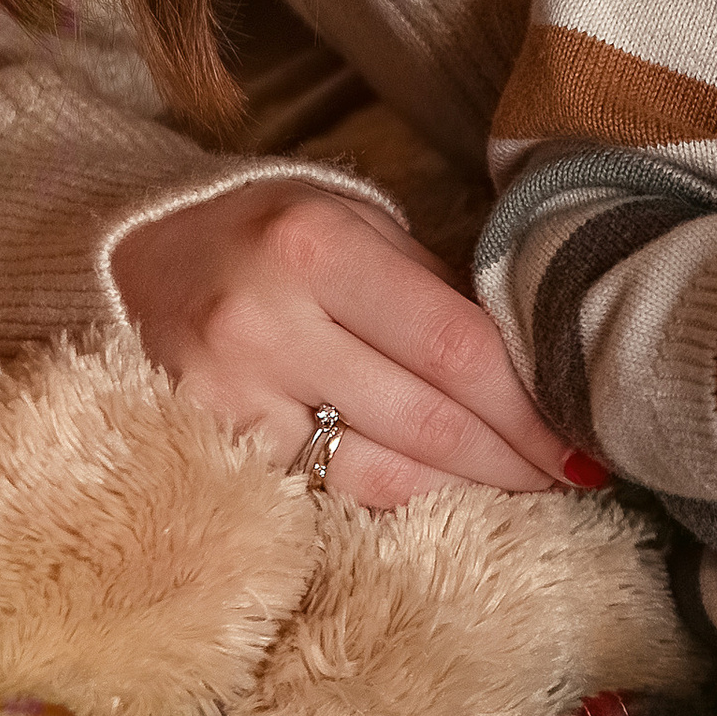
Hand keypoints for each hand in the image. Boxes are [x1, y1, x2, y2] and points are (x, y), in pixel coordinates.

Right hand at [112, 185, 579, 501]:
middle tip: (576, 474)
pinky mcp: (212, 450)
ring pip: (381, 473)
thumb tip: (531, 365)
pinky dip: (396, 492)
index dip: (527, 405)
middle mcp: (268, 326)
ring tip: (523, 485)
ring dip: (465, 488)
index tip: (585, 436)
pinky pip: (328, 489)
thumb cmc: (269, 231)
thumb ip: (433, 287)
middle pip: (426, 420)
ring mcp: (231, 400)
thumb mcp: (354, 224)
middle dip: (514, 459)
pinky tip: (440, 486)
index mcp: (317, 249)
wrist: (131, 253)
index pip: (452, 346)